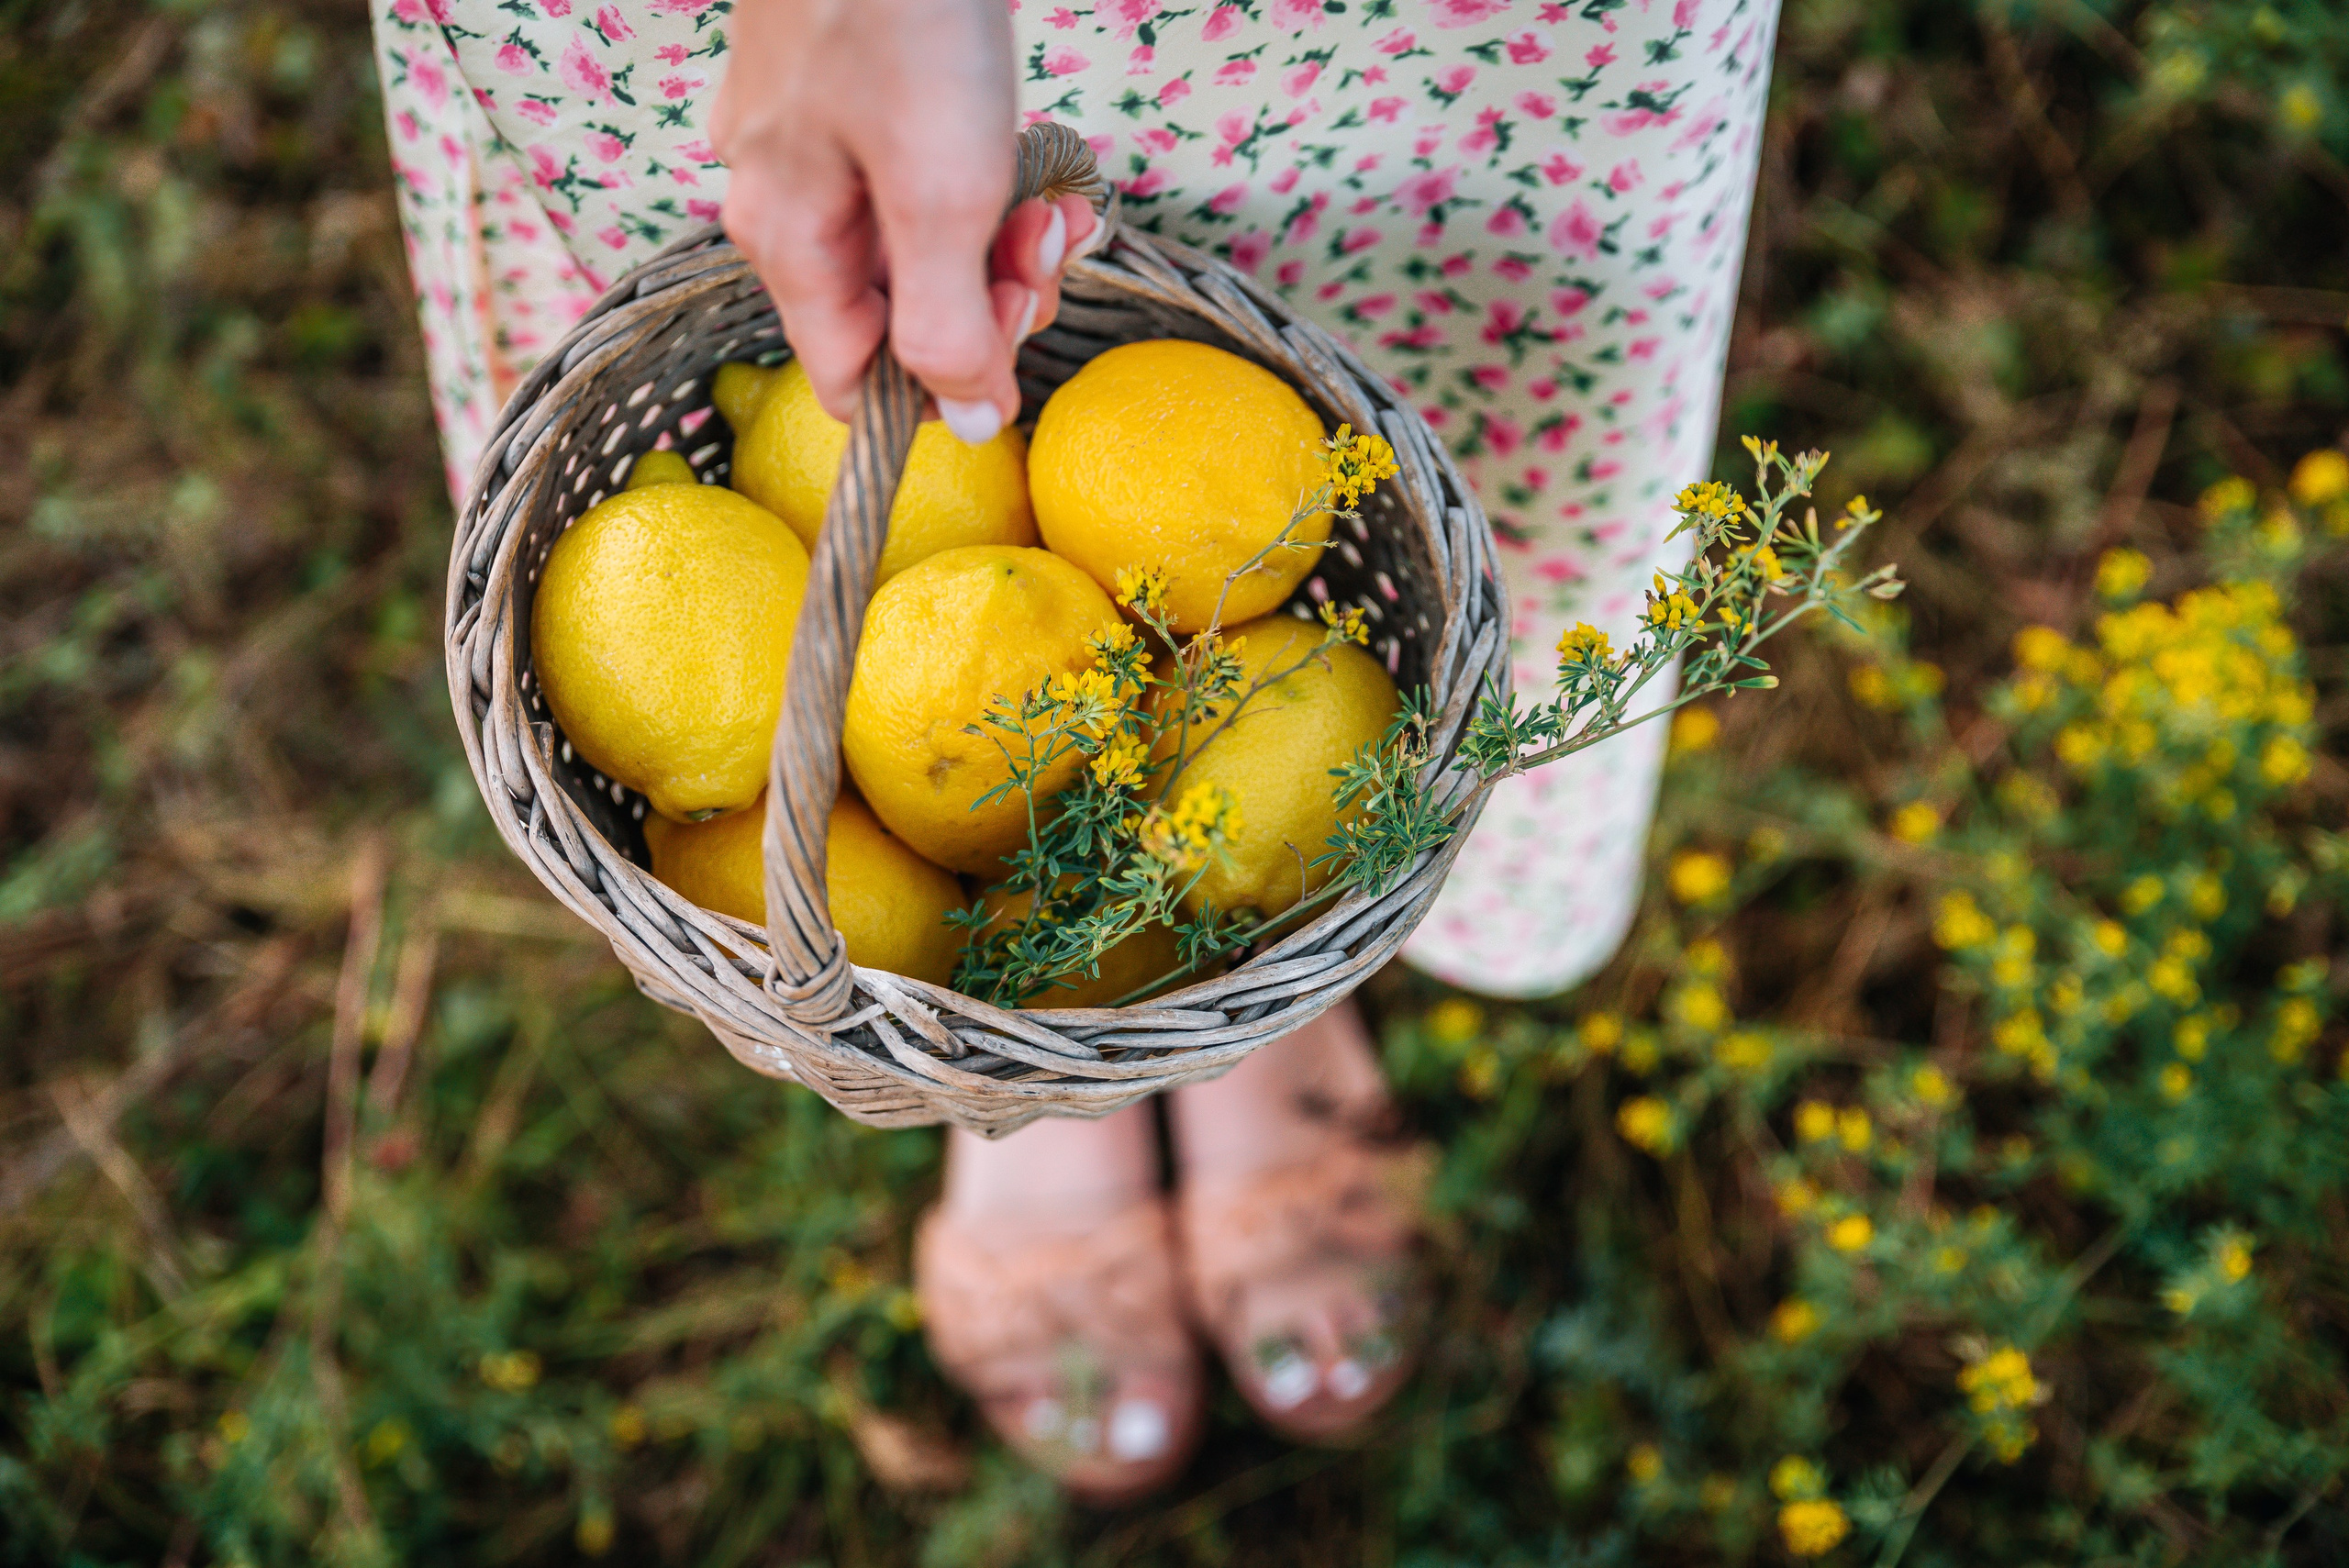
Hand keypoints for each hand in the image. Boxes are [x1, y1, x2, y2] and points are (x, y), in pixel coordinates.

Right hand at [711, 0, 1099, 442]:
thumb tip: (971, 425)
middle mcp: (789, 198)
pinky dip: (1001, 182)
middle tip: (1048, 243)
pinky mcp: (869, 93)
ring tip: (1059, 195)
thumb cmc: (906, 16)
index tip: (1009, 333)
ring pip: (930, 246)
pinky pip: (938, 178)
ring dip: (1012, 239)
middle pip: (903, 315)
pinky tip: (1050, 164)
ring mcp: (824, 142)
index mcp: (786, 239)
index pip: (853, 383)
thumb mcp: (940, 194)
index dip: (943, 388)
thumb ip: (951, 325)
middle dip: (994, 296)